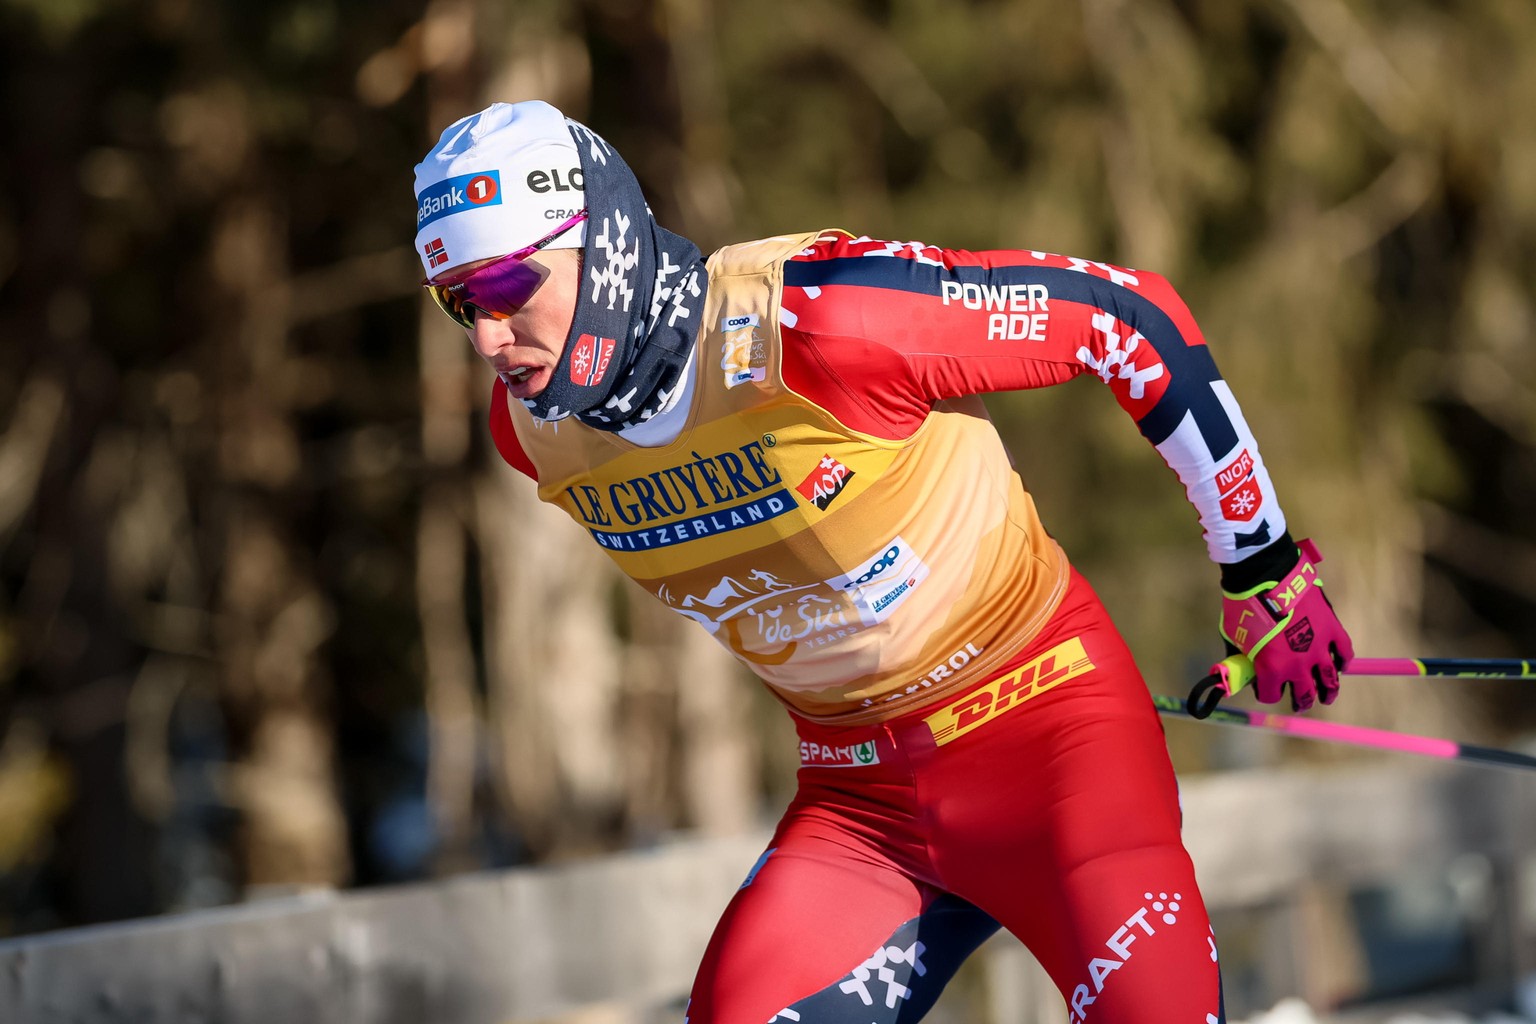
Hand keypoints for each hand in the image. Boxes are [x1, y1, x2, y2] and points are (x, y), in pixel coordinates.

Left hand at [1219, 539, 1353, 711]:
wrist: (1266, 578)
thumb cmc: (1245, 606)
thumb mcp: (1233, 637)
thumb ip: (1239, 658)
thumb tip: (1238, 668)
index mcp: (1272, 669)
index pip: (1271, 695)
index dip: (1266, 693)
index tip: (1264, 689)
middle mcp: (1298, 665)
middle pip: (1304, 693)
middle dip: (1301, 701)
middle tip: (1301, 704)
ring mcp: (1319, 648)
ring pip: (1329, 679)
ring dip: (1329, 691)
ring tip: (1327, 696)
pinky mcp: (1332, 630)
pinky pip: (1344, 652)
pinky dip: (1344, 661)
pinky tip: (1341, 666)